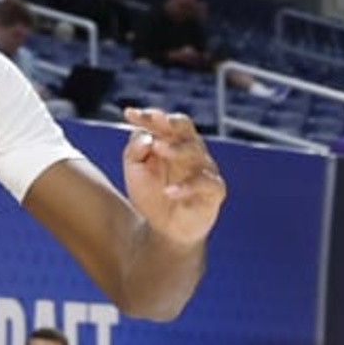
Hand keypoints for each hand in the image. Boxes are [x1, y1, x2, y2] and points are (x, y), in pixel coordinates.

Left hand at [116, 109, 224, 246]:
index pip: (163, 122)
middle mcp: (190, 150)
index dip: (148, 116)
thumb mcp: (134, 172)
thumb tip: (147, 137)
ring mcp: (204, 169)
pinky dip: (187, 186)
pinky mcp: (215, 190)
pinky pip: (205, 183)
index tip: (129, 114)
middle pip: (185, 127)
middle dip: (170, 122)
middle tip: (156, 120)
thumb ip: (134, 151)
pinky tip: (169, 192)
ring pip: (195, 151)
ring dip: (176, 149)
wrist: (164, 230)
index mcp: (171, 142)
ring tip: (157, 149)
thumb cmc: (151, 195)